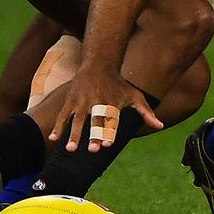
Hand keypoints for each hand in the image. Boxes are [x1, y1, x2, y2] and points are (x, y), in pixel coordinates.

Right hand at [49, 65, 163, 152]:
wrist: (99, 63)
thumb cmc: (118, 84)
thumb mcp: (134, 95)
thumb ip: (146, 113)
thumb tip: (160, 126)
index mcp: (112, 104)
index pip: (111, 121)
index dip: (109, 132)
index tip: (107, 145)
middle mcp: (97, 102)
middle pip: (95, 121)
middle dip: (93, 134)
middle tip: (92, 150)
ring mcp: (82, 101)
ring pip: (77, 119)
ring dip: (74, 134)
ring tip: (70, 149)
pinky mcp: (71, 100)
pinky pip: (64, 115)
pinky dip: (58, 126)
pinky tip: (53, 138)